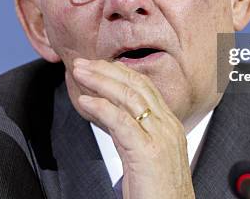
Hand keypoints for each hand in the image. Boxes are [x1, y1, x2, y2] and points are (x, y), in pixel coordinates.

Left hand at [72, 58, 194, 198]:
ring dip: (100, 81)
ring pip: (128, 97)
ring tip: (80, 73)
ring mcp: (160, 137)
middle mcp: (168, 126)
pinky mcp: (148, 152)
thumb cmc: (159, 194)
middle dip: (106, 70)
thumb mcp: (143, 155)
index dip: (118, 72)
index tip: (96, 66)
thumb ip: (129, 133)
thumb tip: (107, 114)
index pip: (144, 87)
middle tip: (82, 63)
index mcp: (169, 125)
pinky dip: (101, 107)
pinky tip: (85, 101)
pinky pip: (121, 121)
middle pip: (136, 85)